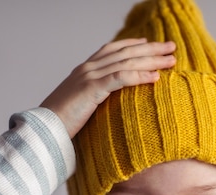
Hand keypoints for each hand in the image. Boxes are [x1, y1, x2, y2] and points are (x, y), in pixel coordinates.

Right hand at [40, 38, 175, 137]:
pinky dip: (140, 76)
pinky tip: (156, 78)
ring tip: (171, 60)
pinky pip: (121, 78)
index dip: (132, 44)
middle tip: (171, 47)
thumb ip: (92, 98)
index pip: (112, 50)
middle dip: (150, 49)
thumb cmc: (59, 123)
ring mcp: (89, 77)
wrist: (44, 129)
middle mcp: (88, 68)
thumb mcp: (78, 105)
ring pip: (126, 62)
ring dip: (151, 61)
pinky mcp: (92, 89)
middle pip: (125, 53)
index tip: (149, 44)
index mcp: (84, 70)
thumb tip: (104, 104)